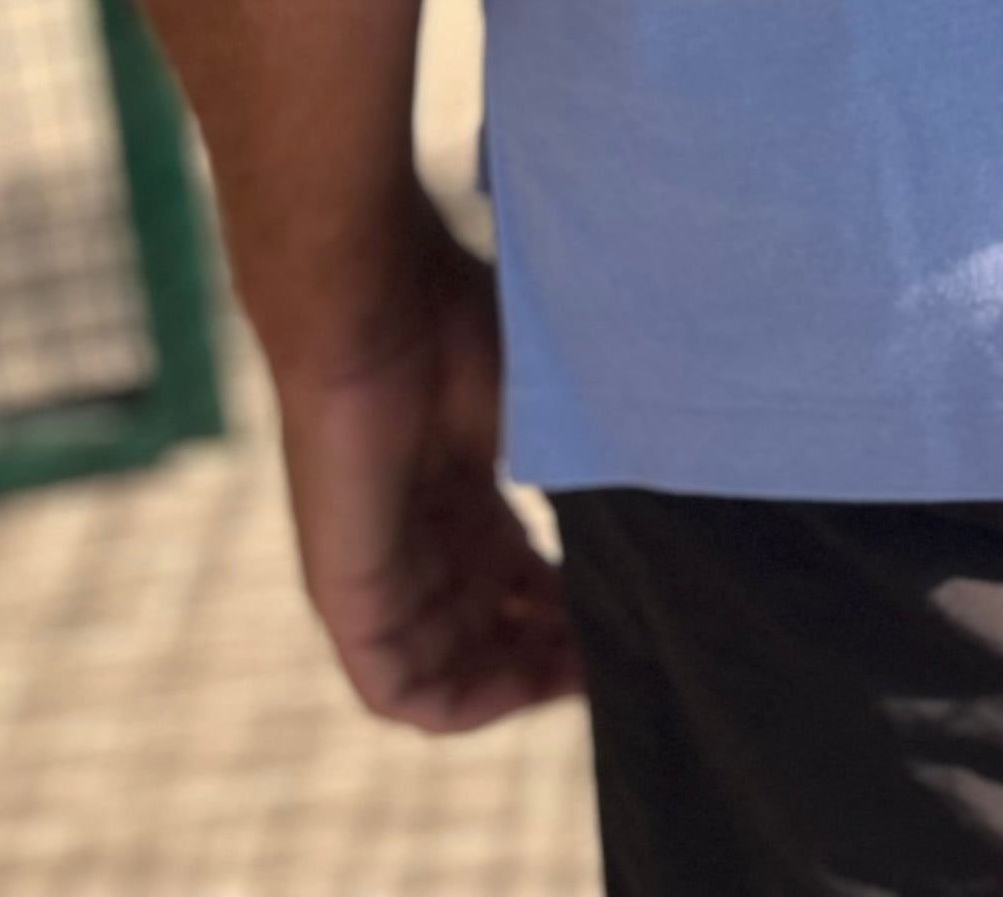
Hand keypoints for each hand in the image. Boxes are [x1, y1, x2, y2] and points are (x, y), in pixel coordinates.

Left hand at [275, 205, 581, 732]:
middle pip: (486, 625)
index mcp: (458, 485)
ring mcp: (376, 569)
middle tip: (619, 650)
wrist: (371, 301)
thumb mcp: (538, 403)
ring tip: (582, 671)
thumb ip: (578, 461)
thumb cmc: (453, 322)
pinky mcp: (344, 594)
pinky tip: (522, 687)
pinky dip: (460, 701)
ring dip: (515, 681)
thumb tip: (658, 504)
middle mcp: (417, 535)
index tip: (627, 611)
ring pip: (447, 665)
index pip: (513, 573)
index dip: (568, 604)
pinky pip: (396, 686)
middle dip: (552, 650)